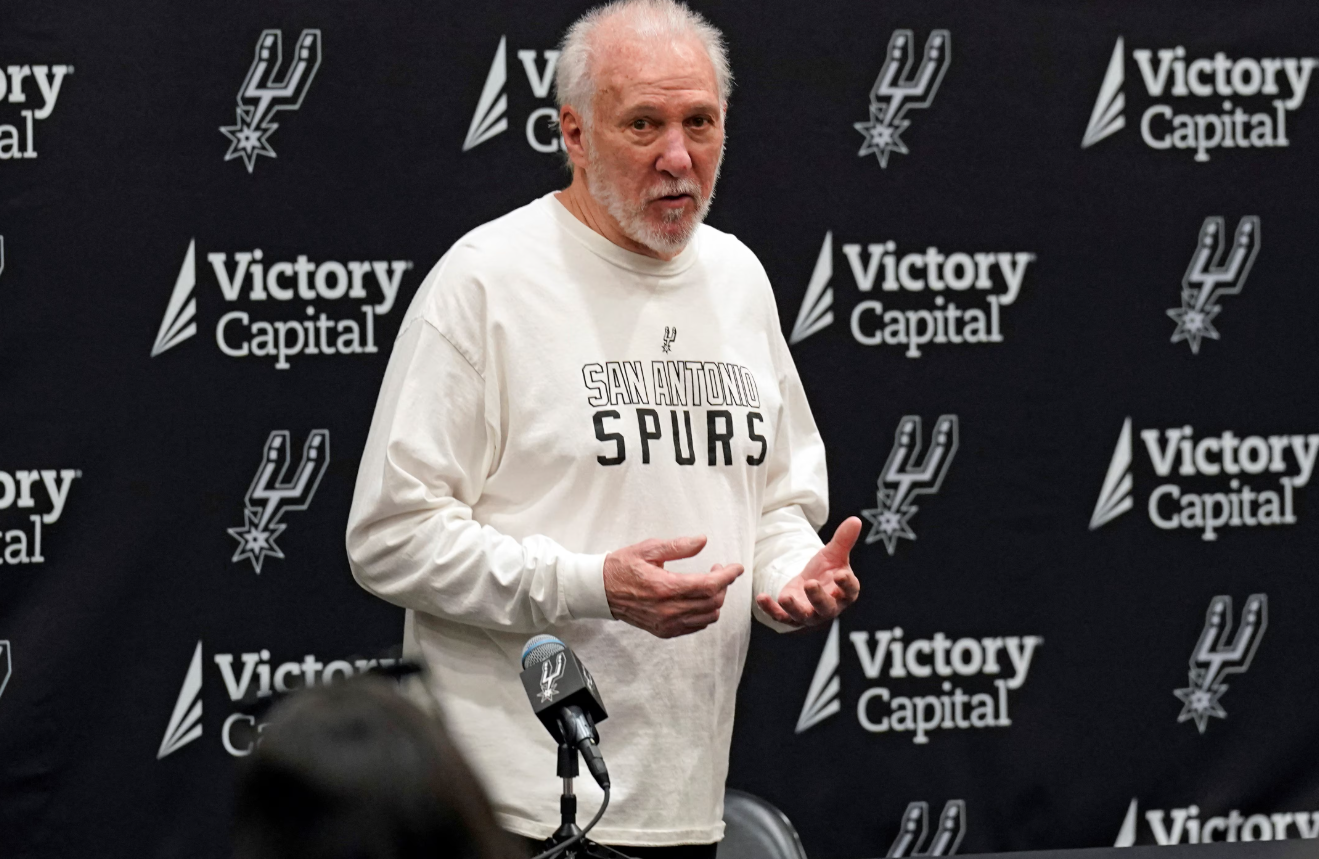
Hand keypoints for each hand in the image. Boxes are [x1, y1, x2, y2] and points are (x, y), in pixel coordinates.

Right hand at [603, 535, 744, 638]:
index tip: (736, 567)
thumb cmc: (622, 567)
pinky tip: (698, 599)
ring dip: (716, 600)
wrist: (600, 591)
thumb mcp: (648, 549)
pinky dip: (704, 613)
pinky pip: (695, 626)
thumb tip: (702, 541)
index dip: (727, 576)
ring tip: (709, 584)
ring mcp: (667, 623)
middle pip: (713, 602)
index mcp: (666, 587)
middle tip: (718, 570)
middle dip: (723, 585)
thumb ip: (678, 547)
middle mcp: (668, 610)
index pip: (709, 585)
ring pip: (708, 617)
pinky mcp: (664, 631)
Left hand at [756, 517, 861, 627]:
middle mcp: (830, 607)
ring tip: (785, 596)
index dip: (846, 584)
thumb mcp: (833, 553)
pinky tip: (761, 598)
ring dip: (793, 608)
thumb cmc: (827, 570)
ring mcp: (810, 614)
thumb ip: (843, 540)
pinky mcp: (791, 616)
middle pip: (826, 607)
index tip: (841, 574)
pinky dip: (770, 609)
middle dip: (818, 597)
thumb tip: (855, 520)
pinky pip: (781, 617)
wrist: (810, 584)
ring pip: (803, 615)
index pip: (849, 590)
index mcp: (845, 593)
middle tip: (810, 583)